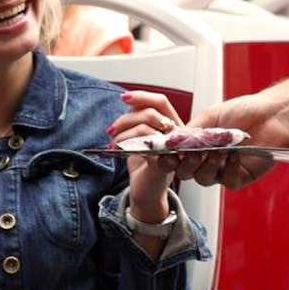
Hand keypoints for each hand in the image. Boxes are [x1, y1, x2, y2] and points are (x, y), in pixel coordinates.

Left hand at [108, 90, 181, 220]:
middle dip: (126, 118)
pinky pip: (144, 146)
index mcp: (173, 126)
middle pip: (152, 112)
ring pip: (145, 127)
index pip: (161, 102)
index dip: (142, 96)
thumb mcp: (141, 136)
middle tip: (111, 129)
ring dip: (123, 134)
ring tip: (113, 143)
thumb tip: (130, 100)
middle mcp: (177, 136)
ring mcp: (172, 150)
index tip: (123, 98)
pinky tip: (118, 151)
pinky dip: (126, 146)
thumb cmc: (144, 165)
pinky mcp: (163, 164)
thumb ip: (140, 118)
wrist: (146, 193)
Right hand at [153, 93, 288, 189]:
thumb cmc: (244, 111)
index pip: (176, 158)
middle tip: (192, 154)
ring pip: (204, 179)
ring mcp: (222, 170)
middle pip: (186, 173)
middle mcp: (207, 159)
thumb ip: (190, 131)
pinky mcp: (239, 178)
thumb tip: (170, 142)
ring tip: (216, 152)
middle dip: (186, 164)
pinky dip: (228, 169)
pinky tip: (234, 155)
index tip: (166, 154)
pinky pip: (227, 180)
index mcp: (197, 145)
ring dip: (207, 166)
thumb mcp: (210, 116)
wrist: (272, 114)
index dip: (168, 159)